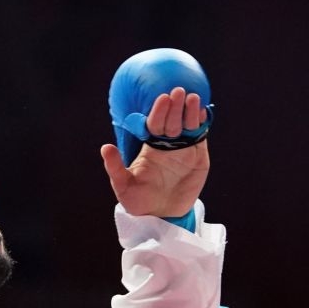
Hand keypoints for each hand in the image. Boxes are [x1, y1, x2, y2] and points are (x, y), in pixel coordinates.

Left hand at [100, 86, 210, 216]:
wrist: (162, 215)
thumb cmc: (139, 200)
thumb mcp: (123, 185)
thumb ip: (115, 167)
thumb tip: (105, 147)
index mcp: (149, 146)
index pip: (154, 124)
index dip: (158, 112)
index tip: (162, 99)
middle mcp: (166, 143)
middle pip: (171, 121)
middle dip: (175, 107)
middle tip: (178, 92)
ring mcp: (183, 148)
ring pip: (187, 125)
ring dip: (190, 111)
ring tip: (194, 98)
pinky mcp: (198, 156)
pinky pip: (199, 136)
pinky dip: (202, 124)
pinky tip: (203, 112)